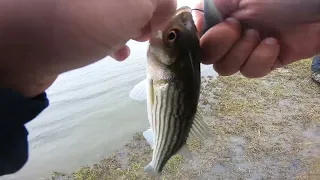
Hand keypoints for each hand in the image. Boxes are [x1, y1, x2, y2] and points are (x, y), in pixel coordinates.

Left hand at [0, 0, 176, 96]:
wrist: (24, 50)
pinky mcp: (69, 19)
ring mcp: (80, 5)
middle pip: (132, 1)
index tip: (163, 22)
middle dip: (147, 14)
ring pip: (118, 10)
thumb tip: (164, 11)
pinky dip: (113, 36)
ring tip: (136, 43)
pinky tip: (117, 54)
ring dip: (132, 26)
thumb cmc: (84, 22)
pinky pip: (100, 23)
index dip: (161, 3)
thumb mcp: (133, 4)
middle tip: (148, 34)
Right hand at [194, 0, 319, 77]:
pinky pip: (252, 72)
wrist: (317, 5)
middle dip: (223, 45)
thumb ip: (207, 9)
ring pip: (227, 69)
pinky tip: (274, 43)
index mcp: (220, 16)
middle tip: (240, 26)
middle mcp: (230, 34)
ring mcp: (247, 49)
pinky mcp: (266, 61)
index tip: (214, 29)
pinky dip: (261, 59)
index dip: (202, 40)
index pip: (197, 39)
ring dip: (242, 52)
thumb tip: (192, 28)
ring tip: (260, 33)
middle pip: (209, 58)